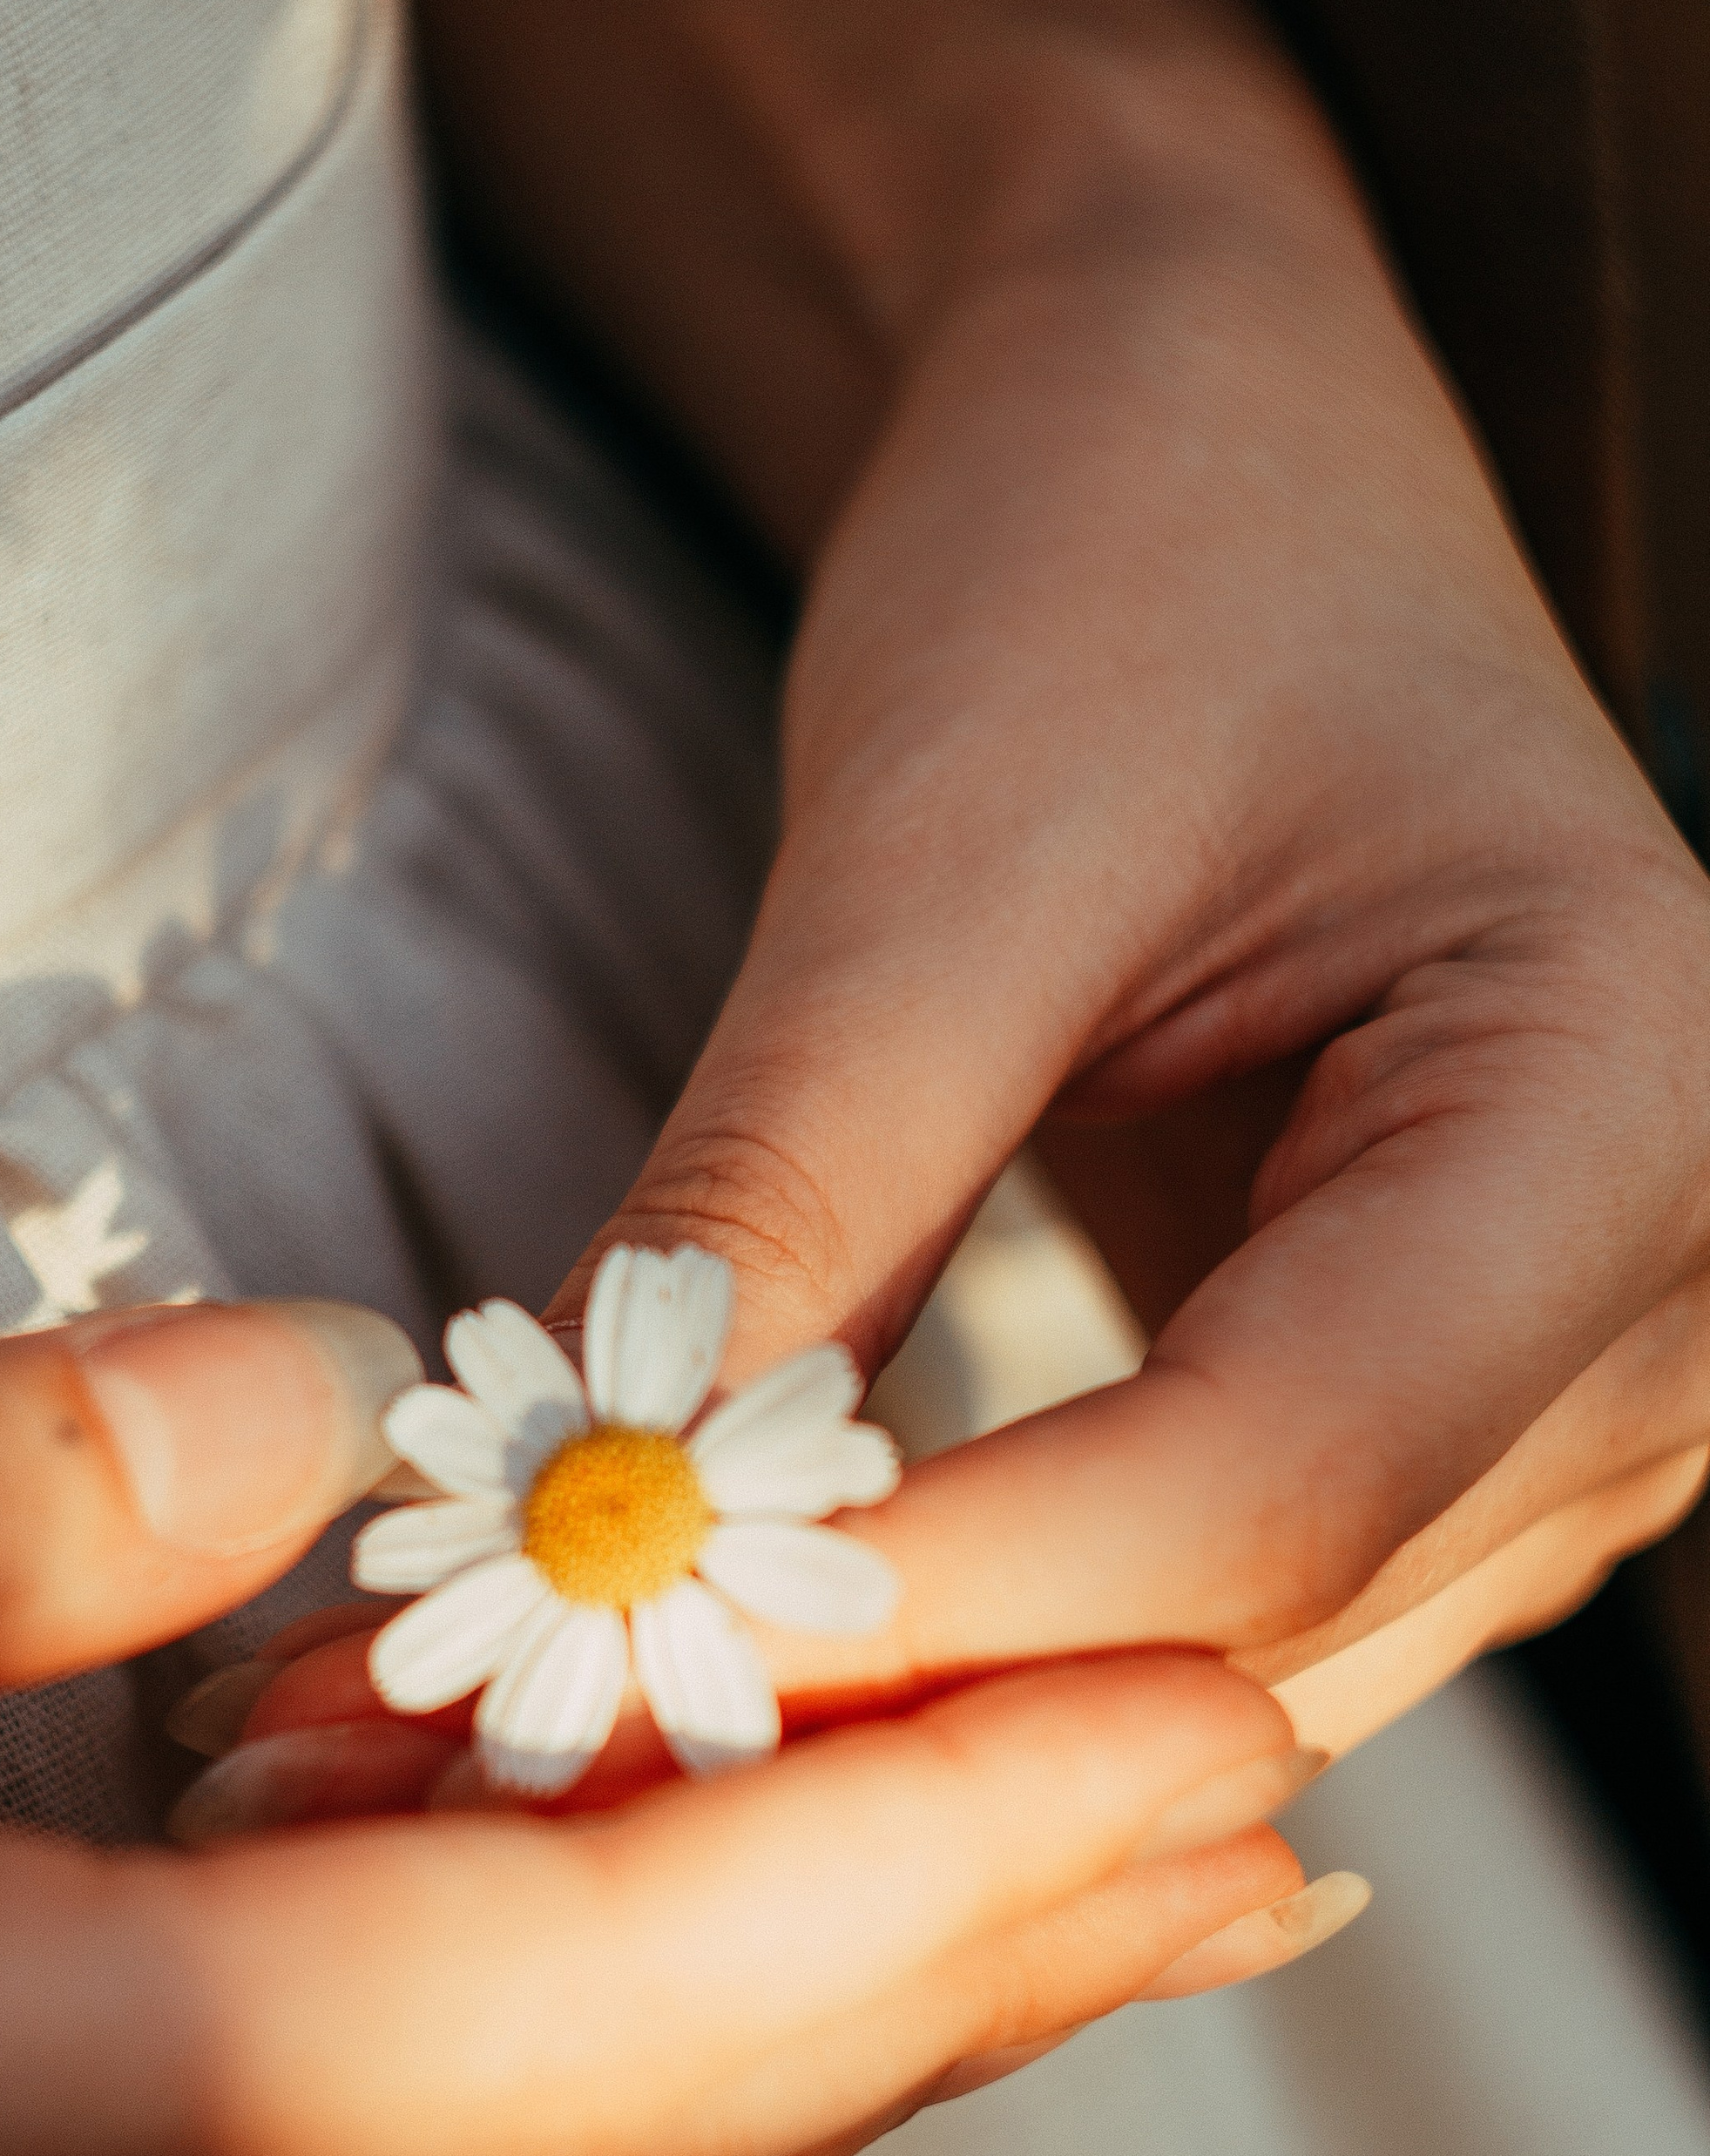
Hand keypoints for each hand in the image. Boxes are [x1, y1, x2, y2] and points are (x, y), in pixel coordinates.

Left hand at [574, 221, 1709, 1752]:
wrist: (1206, 456)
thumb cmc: (1127, 550)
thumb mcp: (939, 845)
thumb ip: (795, 1185)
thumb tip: (597, 1498)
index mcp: (1636, 1088)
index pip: (1281, 1465)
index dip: (945, 1590)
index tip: (623, 1616)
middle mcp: (1678, 1291)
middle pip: (1268, 1613)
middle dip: (909, 1680)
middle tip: (558, 1699)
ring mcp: (1576, 1388)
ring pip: (1235, 1673)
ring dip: (935, 1699)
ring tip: (627, 1668)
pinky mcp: (1436, 1425)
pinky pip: (1215, 1616)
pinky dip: (993, 1640)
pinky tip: (777, 1617)